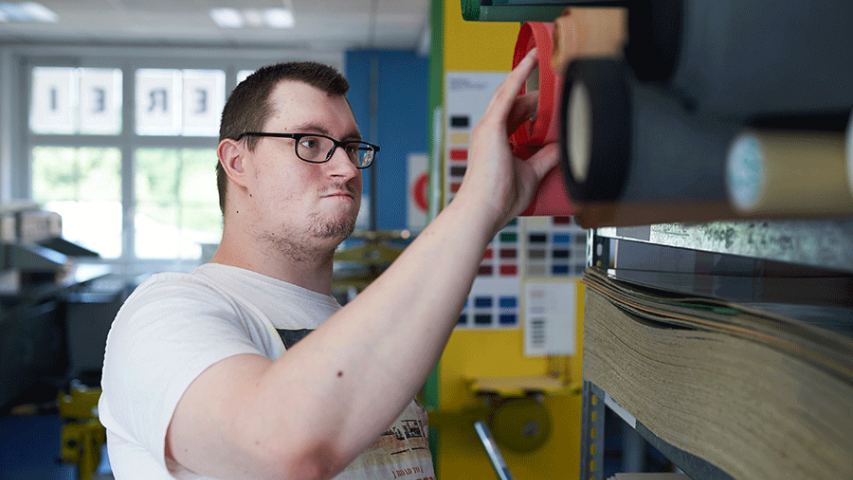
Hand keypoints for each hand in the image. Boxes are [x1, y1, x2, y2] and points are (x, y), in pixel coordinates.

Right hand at [456, 47, 560, 235]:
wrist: (484, 210)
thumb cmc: (500, 199)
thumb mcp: (532, 173)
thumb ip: (545, 158)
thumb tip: (561, 146)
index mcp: (496, 143)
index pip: (514, 117)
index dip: (530, 105)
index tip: (545, 97)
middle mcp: (489, 132)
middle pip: (512, 102)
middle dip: (529, 87)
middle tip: (548, 74)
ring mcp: (488, 128)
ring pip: (507, 93)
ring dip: (523, 74)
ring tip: (539, 58)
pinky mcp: (490, 127)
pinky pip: (507, 94)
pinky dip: (518, 77)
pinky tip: (530, 62)